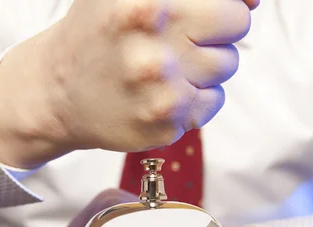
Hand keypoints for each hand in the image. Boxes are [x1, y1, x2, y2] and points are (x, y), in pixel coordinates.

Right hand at [0, 0, 259, 168]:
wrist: (58, 92)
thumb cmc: (99, 31)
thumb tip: (254, 0)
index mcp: (144, 6)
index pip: (230, 2)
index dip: (220, 2)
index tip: (202, 12)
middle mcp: (153, 52)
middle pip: (236, 24)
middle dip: (217, 26)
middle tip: (180, 36)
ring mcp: (160, 95)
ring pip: (227, 64)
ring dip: (204, 62)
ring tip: (163, 66)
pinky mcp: (165, 127)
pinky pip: (213, 101)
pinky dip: (196, 96)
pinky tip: (162, 92)